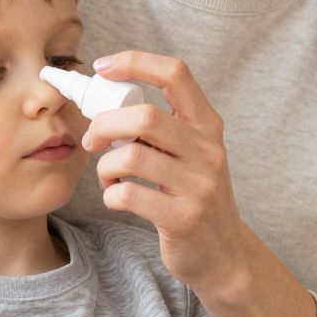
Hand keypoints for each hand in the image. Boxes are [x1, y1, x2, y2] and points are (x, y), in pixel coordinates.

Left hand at [82, 53, 251, 294]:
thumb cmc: (193, 196)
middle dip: (104, 125)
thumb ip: (162, 128)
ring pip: (130, 156)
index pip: (175, 74)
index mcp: (208, 126)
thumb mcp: (191, 154)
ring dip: (104, 167)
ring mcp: (199, 186)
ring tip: (108, 176)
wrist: (223, 254)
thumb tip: (105, 101)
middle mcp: (208, 151)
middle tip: (92, 141)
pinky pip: (128, 195)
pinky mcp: (183, 218)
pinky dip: (110, 195)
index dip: (135, 62)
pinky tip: (117, 198)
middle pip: (145, 116)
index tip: (103, 67)